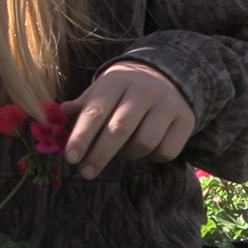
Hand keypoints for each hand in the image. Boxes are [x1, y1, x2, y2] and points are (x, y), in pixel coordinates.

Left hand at [59, 61, 194, 179]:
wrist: (168, 76)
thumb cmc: (124, 89)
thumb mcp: (102, 90)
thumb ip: (83, 104)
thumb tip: (62, 113)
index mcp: (117, 81)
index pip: (95, 111)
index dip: (82, 136)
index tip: (71, 158)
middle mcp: (143, 91)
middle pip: (119, 129)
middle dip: (100, 154)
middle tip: (86, 172)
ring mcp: (167, 105)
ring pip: (144, 143)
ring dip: (128, 155)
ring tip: (121, 153)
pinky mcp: (186, 120)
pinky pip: (166, 151)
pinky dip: (152, 157)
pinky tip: (145, 150)